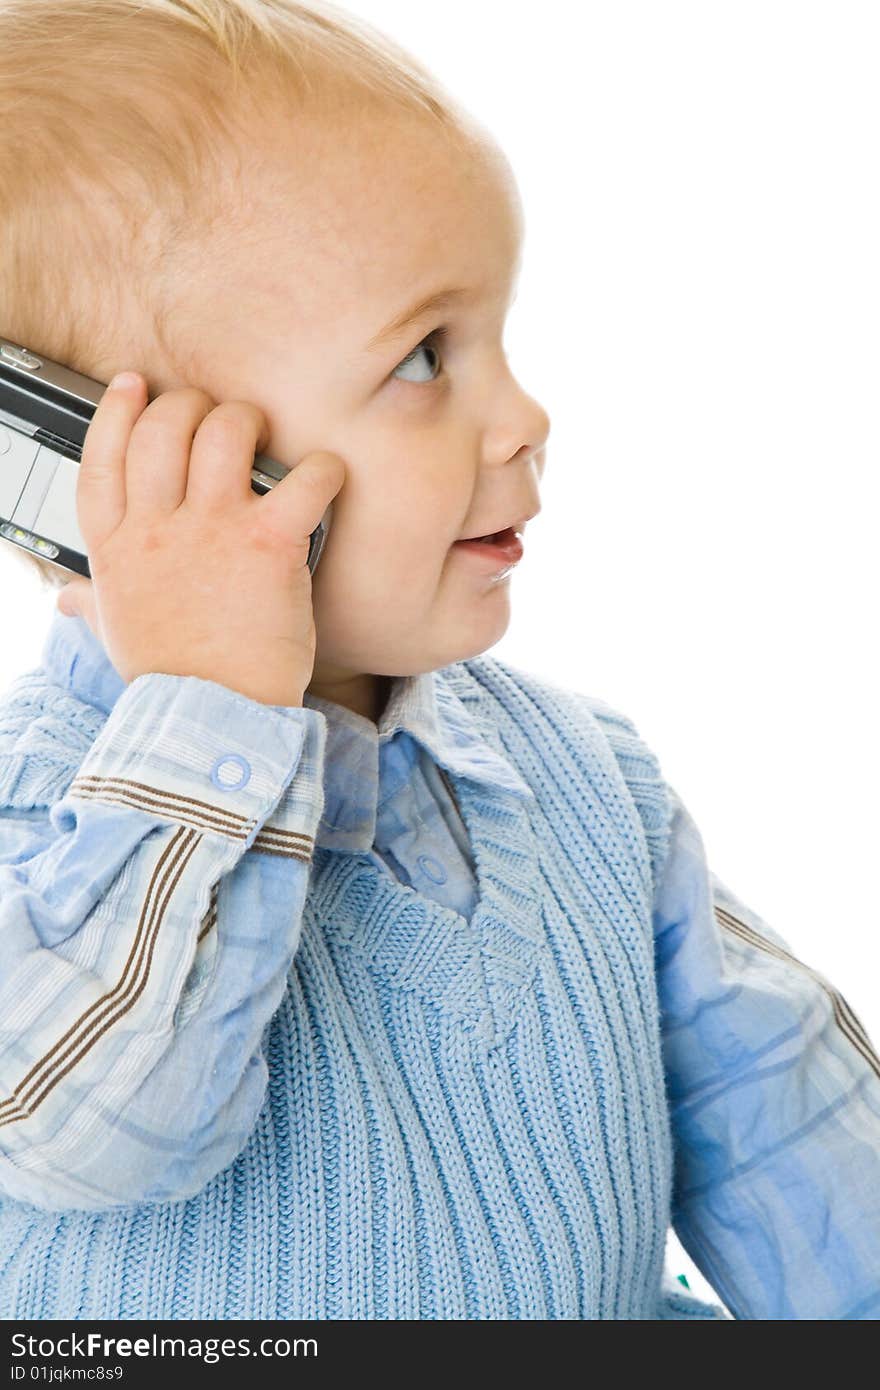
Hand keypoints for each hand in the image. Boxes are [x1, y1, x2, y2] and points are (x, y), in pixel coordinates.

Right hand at [55, 373, 342, 706]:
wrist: (213, 719)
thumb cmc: (170, 679)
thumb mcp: (116, 633)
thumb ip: (95, 603)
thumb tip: (69, 598)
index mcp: (116, 548)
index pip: (101, 456)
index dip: (117, 411)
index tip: (134, 386)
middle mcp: (158, 529)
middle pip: (163, 428)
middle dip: (190, 406)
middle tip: (214, 417)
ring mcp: (213, 530)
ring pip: (224, 432)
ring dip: (246, 422)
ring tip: (262, 435)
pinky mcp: (269, 544)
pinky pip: (303, 479)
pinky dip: (323, 469)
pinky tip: (326, 476)